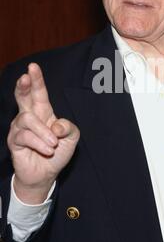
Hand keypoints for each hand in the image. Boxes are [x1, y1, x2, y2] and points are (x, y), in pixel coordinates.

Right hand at [7, 63, 79, 203]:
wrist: (46, 174)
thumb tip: (56, 125)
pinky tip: (47, 149)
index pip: (39, 93)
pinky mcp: (14, 141)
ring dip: (43, 132)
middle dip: (24, 86)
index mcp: (43, 112)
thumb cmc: (57, 153)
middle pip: (23, 97)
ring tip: (53, 144)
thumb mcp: (71, 138)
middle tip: (25, 77)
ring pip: (27, 119)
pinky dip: (39, 143)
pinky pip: (25, 136)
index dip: (36, 80)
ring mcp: (19, 128)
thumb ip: (69, 128)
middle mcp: (29, 116)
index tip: (33, 66)